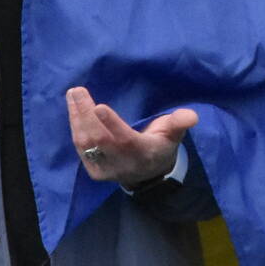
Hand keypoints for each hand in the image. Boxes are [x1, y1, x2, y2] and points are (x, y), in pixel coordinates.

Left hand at [68, 85, 196, 188]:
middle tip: (78, 91)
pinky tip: (73, 111)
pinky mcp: (94, 172)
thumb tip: (192, 116)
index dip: (112, 124)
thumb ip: (179, 123)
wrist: (148, 175)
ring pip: (87, 144)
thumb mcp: (174, 135)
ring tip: (73, 96)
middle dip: (86, 114)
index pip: (125, 140)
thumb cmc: (161, 145)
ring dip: (77, 118)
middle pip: (100, 140)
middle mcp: (123, 164)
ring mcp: (106, 170)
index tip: (99, 106)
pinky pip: (81, 149)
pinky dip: (75, 128)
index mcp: (143, 153)